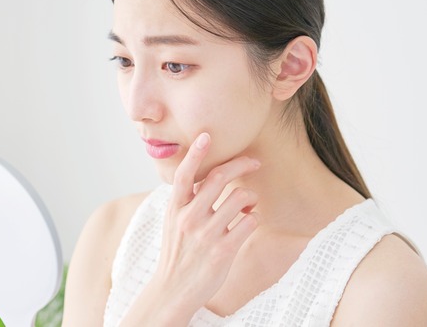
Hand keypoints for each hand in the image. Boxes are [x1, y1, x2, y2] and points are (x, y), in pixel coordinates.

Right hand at [144, 132, 260, 321]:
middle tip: (254, 161)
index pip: (184, 174)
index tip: (206, 135)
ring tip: (248, 204)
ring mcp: (206, 234)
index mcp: (175, 208)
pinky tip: (248, 221)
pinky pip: (249, 222)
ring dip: (250, 197)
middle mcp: (189, 217)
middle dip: (242, 164)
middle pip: (219, 178)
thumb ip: (188, 200)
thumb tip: (216, 178)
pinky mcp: (223, 250)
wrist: (173, 290)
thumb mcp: (173, 221)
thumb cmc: (177, 252)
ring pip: (240, 198)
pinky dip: (253, 217)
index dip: (195, 153)